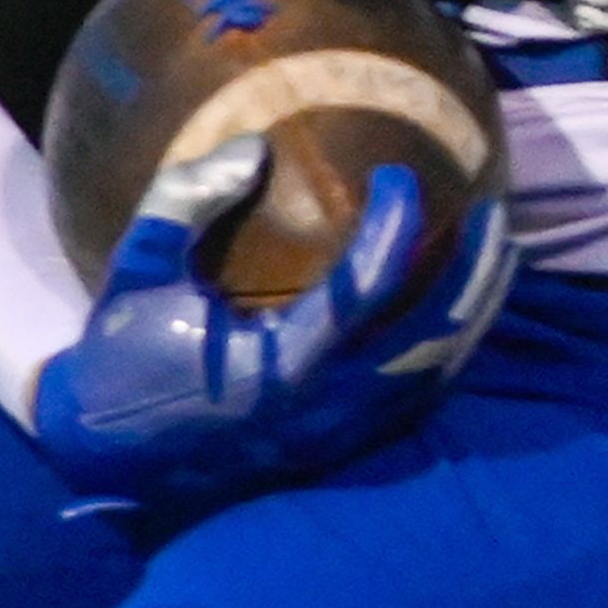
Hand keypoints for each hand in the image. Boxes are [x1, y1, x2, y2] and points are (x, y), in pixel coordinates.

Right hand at [30, 139, 512, 526]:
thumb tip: (255, 146)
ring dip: (474, 313)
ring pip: (437, 376)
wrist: (107, 460)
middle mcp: (324, 410)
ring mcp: (338, 437)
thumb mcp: (140, 273)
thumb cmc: (120, 359)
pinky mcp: (339, 448)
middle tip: (495, 210)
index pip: (364, 293)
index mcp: (278, 369)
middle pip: (432, 341)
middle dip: (473, 275)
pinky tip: (463, 308)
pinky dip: (450, 351)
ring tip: (499, 251)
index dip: (393, 229)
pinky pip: (417, 399)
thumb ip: (188, 203)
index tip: (399, 175)